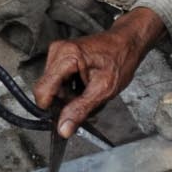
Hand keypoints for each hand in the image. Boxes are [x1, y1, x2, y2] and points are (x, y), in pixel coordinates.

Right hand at [35, 8, 163, 138]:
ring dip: (69, 96)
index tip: (65, 116)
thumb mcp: (104, 89)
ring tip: (88, 91)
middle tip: (87, 100)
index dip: (51, 108)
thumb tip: (63, 128)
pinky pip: (58, 81)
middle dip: (65, 102)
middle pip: (48, 90)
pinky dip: (70, 88)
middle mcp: (58, 51)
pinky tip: (85, 86)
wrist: (128, 42)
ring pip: (53, 88)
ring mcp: (58, 53)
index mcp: (67, 56)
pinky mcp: (61, 57)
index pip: (43, 90)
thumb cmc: (121, 59)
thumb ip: (80, 110)